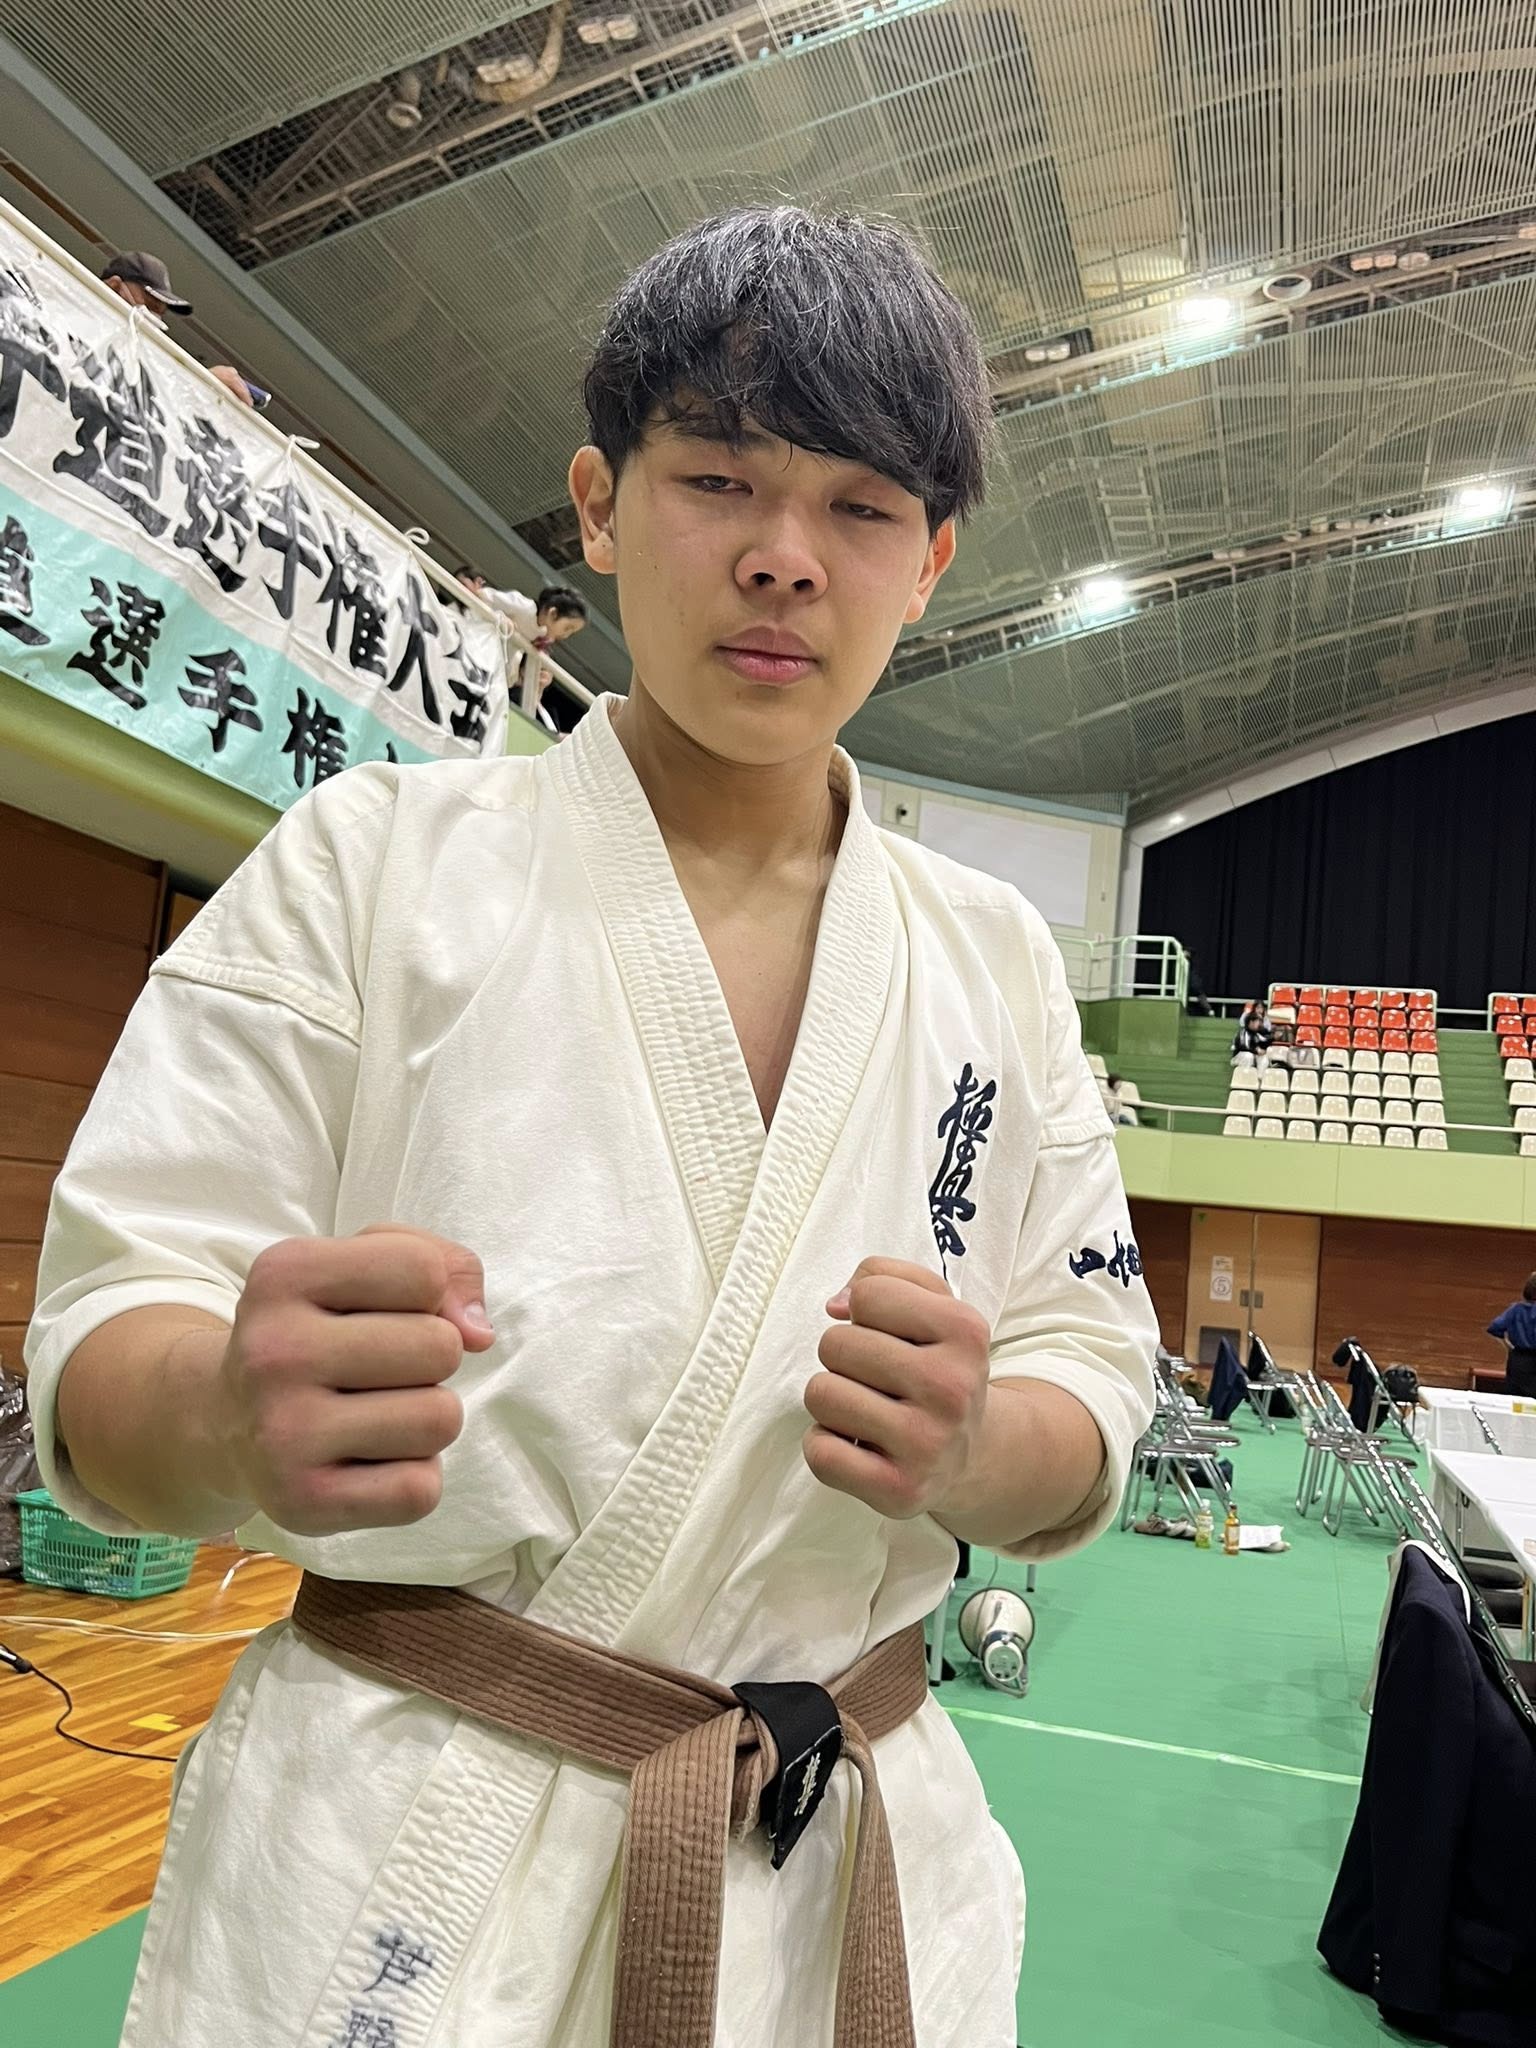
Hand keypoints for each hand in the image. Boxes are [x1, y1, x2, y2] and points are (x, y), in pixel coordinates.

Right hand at [215, 1224, 493, 1535]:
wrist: (227, 1422)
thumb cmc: (321, 1330)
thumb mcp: (364, 1265)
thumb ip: (442, 1263)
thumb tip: (480, 1333)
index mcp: (283, 1274)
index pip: (425, 1271)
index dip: (428, 1294)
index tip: (381, 1313)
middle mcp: (272, 1352)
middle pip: (442, 1347)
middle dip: (431, 1359)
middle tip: (376, 1373)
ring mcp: (282, 1433)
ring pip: (441, 1419)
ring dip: (426, 1419)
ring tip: (372, 1415)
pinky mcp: (302, 1503)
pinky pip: (420, 1491)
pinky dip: (411, 1478)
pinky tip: (364, 1461)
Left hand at [803, 1257, 990, 1520]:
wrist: (972, 1454)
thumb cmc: (937, 1367)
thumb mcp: (932, 1305)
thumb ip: (882, 1276)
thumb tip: (837, 1305)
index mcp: (966, 1332)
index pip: (869, 1294)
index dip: (866, 1311)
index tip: (891, 1336)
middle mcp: (952, 1389)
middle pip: (834, 1343)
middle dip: (843, 1357)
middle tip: (877, 1379)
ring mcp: (927, 1444)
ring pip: (821, 1394)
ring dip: (832, 1401)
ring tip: (868, 1410)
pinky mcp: (899, 1491)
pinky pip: (820, 1452)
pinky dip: (826, 1446)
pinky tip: (858, 1446)